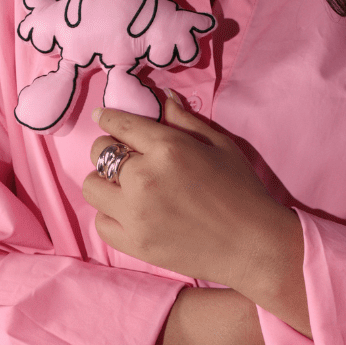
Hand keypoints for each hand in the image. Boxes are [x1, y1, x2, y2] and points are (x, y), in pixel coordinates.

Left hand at [83, 95, 309, 335]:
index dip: (108, 118)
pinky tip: (130, 213)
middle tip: (126, 157)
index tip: (103, 117)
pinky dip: (111, 214)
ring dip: (105, 182)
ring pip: (92, 186)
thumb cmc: (243, 191)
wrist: (253, 245)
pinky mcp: (134, 243)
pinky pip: (100, 222)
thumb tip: (163, 98)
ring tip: (126, 187)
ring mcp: (136, 213)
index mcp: (168, 148)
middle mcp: (144, 178)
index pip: (119, 124)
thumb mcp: (220, 145)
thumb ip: (185, 121)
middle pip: (99, 152)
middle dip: (109, 149)